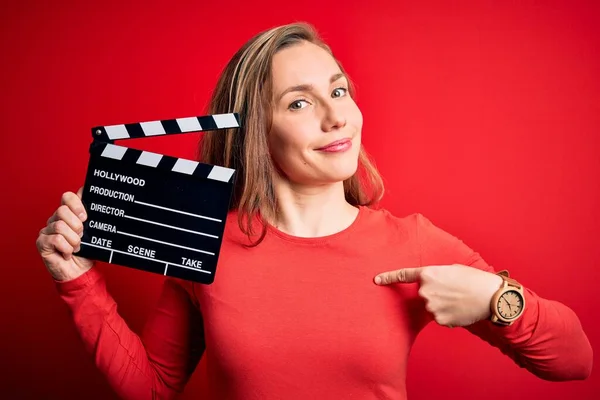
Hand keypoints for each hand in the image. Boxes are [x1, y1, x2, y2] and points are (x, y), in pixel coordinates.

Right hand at [36, 187, 94, 281]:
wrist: (81, 271)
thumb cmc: (86, 251)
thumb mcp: (93, 231)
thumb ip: (91, 214)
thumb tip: (89, 191)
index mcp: (68, 214)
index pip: (68, 197)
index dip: (76, 204)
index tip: (85, 217)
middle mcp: (56, 219)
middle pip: (63, 210)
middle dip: (77, 226)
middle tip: (81, 236)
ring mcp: (47, 230)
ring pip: (60, 226)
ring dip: (73, 240)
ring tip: (76, 247)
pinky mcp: (42, 242)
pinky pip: (56, 239)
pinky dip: (66, 248)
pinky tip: (67, 253)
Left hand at [374, 264, 502, 326]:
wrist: (489, 296)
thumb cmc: (473, 279)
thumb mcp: (451, 269)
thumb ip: (435, 276)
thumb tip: (429, 285)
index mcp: (428, 273)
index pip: (403, 275)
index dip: (388, 277)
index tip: (376, 280)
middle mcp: (425, 290)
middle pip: (423, 294)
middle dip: (434, 294)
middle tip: (452, 291)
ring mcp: (430, 306)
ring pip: (431, 307)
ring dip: (442, 305)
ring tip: (459, 300)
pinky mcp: (438, 319)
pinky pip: (439, 317)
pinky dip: (448, 315)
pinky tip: (460, 310)